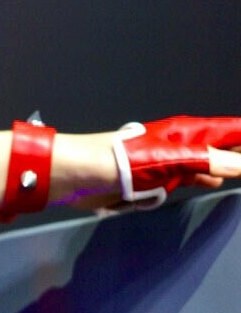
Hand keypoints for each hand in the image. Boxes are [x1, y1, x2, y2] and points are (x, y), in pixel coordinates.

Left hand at [113, 116, 240, 204]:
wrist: (86, 174)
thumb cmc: (122, 159)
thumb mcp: (172, 159)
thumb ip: (209, 161)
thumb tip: (240, 164)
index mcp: (188, 131)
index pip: (231, 130)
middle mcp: (183, 144)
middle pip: (223, 146)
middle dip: (240, 155)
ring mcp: (172, 162)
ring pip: (209, 162)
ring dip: (227, 166)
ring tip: (239, 171)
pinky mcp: (160, 179)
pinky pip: (190, 177)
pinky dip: (205, 179)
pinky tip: (213, 182)